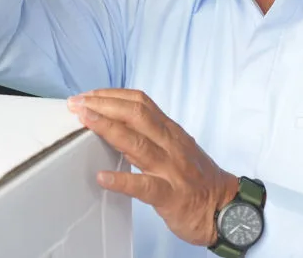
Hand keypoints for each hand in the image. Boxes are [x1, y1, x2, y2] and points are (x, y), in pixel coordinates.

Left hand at [68, 89, 238, 246]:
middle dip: (104, 105)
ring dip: (108, 129)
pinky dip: (123, 180)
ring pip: (139, 144)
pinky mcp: (172, 196)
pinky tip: (102, 177)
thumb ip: (152, 135)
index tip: (87, 95)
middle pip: (137, 115)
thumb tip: (117, 123)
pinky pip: (145, 186)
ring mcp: (172, 170)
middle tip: (76, 104)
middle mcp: (172, 144)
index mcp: (171, 131)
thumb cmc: (197, 178)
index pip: (141, 102)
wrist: (226, 207)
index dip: (112, 95)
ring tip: (84, 122)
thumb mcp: (177, 147)